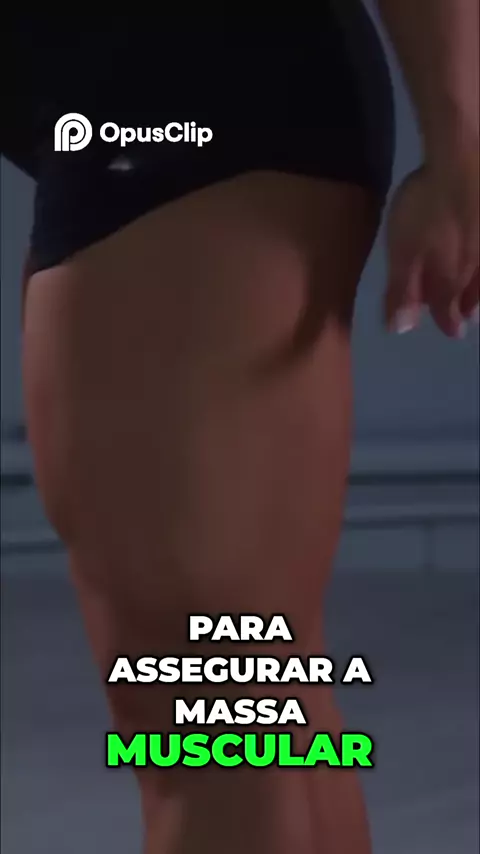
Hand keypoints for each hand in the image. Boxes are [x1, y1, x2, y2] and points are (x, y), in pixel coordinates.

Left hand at [384, 156, 478, 336]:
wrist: (465, 158)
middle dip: (469, 307)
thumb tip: (400, 331)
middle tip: (470, 317)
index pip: (447, 307)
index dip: (447, 321)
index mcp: (450, 277)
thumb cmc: (427, 207)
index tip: (453, 333)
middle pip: (473, 293)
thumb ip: (402, 290)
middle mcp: (476, 266)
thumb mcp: (403, 251)